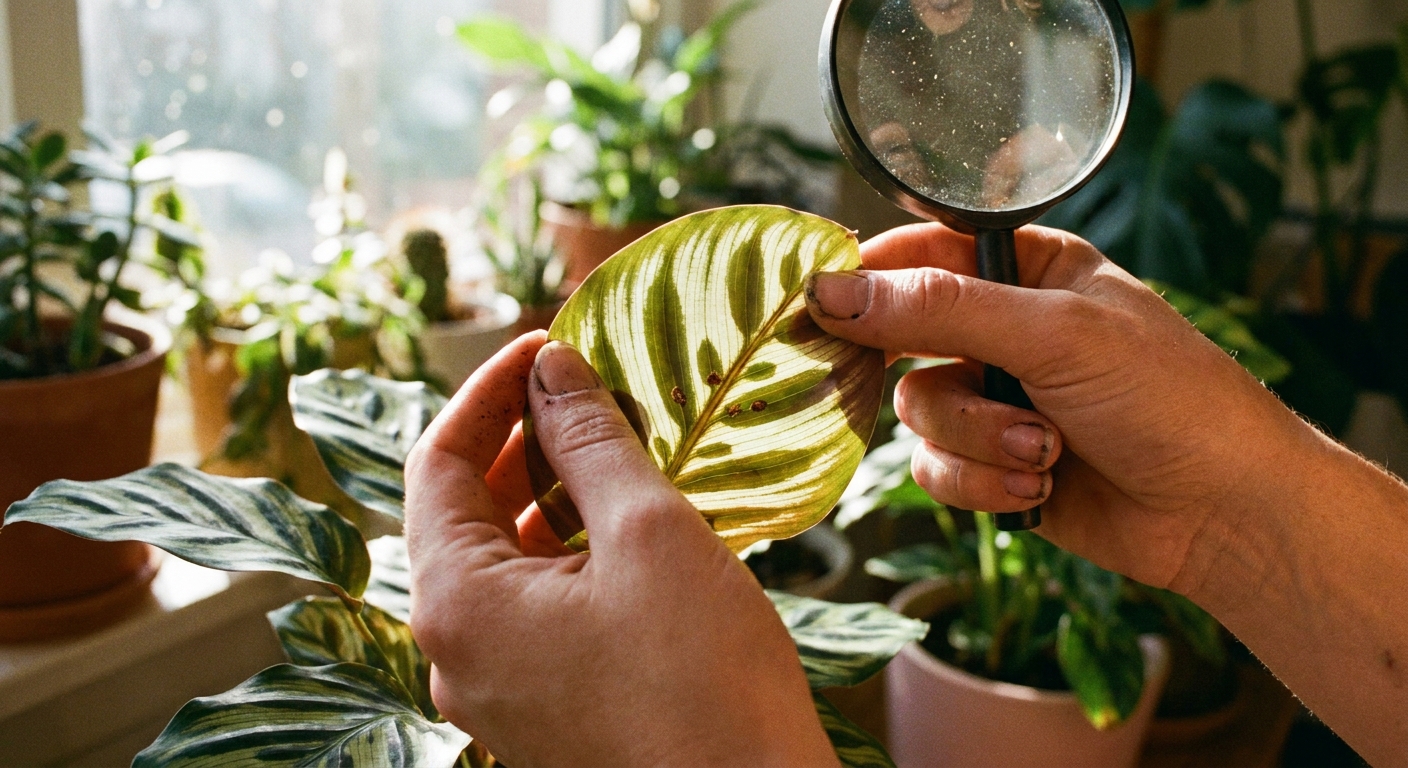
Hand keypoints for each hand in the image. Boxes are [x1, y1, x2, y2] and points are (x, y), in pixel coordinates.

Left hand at [404, 334, 835, 767]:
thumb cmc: (704, 684)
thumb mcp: (649, 535)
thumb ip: (590, 441)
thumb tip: (551, 369)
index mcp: (457, 603)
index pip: (436, 462)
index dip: (488, 391)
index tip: (547, 344)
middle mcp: (457, 652)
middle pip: (465, 512)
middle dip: (524, 441)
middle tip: (591, 390)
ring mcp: (499, 688)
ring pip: (505, 561)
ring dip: (554, 496)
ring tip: (622, 449)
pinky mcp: (544, 709)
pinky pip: (537, 608)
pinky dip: (571, 553)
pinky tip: (630, 527)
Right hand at [804, 223, 1310, 595]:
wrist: (1222, 513)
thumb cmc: (1168, 398)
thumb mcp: (1055, 334)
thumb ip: (941, 308)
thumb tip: (833, 290)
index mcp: (1028, 268)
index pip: (920, 251)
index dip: (868, 276)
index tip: (819, 303)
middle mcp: (1004, 328)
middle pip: (902, 335)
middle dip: (928, 372)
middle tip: (936, 386)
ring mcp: (996, 397)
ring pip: (917, 410)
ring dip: (976, 438)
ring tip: (1042, 450)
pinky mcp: (992, 463)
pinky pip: (937, 468)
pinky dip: (980, 483)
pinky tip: (1038, 489)